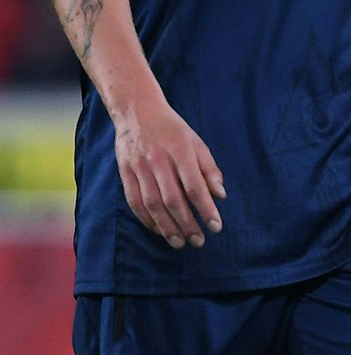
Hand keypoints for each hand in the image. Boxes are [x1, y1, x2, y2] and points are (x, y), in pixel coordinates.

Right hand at [111, 96, 224, 248]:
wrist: (138, 112)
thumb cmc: (173, 129)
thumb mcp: (197, 142)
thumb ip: (209, 169)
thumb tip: (221, 196)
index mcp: (181, 151)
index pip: (195, 186)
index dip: (205, 208)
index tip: (216, 226)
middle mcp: (159, 161)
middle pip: (173, 199)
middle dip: (187, 223)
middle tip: (198, 241)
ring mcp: (139, 167)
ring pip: (152, 204)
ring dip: (166, 227)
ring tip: (179, 242)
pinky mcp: (125, 172)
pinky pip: (134, 201)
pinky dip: (146, 219)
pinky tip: (158, 230)